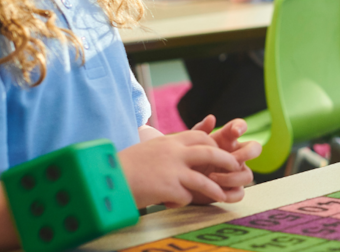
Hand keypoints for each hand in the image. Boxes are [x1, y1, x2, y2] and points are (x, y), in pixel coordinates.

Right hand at [119, 130, 243, 207]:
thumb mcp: (147, 149)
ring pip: (203, 179)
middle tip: (235, 167)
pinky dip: (183, 201)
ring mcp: (172, 170)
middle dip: (225, 160)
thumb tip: (176, 154)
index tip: (217, 151)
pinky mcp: (168, 187)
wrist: (104, 178)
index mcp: (168, 141)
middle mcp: (173, 152)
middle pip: (209, 152)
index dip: (211, 144)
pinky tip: (171, 203)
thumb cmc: (121, 166)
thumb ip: (165, 149)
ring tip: (223, 195)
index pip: (199, 136)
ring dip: (215, 189)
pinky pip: (186, 196)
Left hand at [187, 115, 262, 203]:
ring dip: (232, 177)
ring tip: (211, 177)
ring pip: (248, 175)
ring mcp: (235, 173)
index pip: (240, 127)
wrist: (178, 182)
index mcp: (226, 140)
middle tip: (232, 159)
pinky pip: (240, 193)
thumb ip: (199, 131)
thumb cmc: (187, 159)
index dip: (241, 127)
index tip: (235, 132)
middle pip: (255, 149)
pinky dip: (229, 194)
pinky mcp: (230, 190)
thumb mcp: (189, 145)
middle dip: (247, 153)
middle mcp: (235, 155)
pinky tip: (215, 192)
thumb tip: (211, 118)